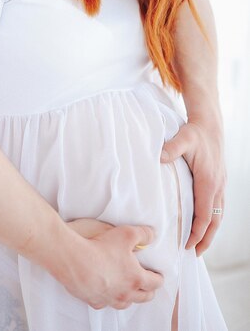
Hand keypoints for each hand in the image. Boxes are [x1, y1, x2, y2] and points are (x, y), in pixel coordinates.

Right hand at [61, 220, 162, 309]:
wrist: (75, 260)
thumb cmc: (101, 248)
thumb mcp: (127, 233)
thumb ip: (143, 234)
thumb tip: (152, 235)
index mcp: (136, 278)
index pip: (155, 283)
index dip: (159, 278)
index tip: (158, 275)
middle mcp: (125, 293)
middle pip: (144, 298)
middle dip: (148, 291)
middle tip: (148, 285)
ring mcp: (110, 299)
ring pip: (126, 304)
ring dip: (130, 297)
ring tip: (128, 289)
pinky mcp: (94, 301)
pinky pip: (106, 303)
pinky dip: (109, 298)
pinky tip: (106, 291)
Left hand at [161, 118, 225, 254]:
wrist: (209, 125)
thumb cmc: (195, 133)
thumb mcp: (183, 138)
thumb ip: (171, 149)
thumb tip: (158, 157)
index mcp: (208, 182)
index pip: (204, 215)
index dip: (197, 233)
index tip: (188, 245)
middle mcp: (217, 186)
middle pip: (214, 221)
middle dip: (206, 239)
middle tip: (195, 254)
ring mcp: (220, 185)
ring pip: (218, 215)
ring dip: (210, 231)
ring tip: (200, 245)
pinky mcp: (218, 182)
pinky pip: (218, 206)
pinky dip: (212, 219)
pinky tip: (204, 223)